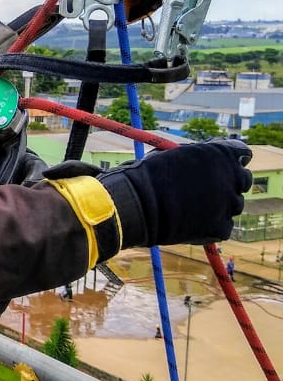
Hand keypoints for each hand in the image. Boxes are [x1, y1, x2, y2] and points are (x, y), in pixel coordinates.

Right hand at [99, 139, 251, 246]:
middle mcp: (231, 176)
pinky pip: (224, 226)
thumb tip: (204, 163)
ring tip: (194, 209)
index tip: (223, 168)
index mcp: (221, 153)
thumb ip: (196, 157)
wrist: (137, 204)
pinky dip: (212, 226)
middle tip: (211, 192)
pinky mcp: (221, 227)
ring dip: (220, 206)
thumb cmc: (147, 175)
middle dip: (230, 184)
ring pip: (234, 205)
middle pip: (243, 180)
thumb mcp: (175, 155)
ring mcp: (228, 203)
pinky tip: (192, 223)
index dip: (232, 161)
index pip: (242, 154)